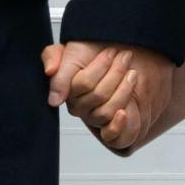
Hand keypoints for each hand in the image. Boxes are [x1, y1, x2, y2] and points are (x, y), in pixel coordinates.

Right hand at [40, 41, 174, 150]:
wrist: (123, 62)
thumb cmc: (96, 54)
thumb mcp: (71, 48)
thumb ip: (52, 59)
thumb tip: (53, 96)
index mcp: (67, 89)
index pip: (83, 83)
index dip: (100, 66)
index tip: (111, 52)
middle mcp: (78, 106)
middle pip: (99, 95)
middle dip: (116, 72)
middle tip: (125, 58)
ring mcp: (93, 118)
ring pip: (107, 111)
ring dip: (124, 89)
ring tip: (132, 73)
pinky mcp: (108, 130)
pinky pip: (109, 136)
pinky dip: (117, 125)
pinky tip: (124, 112)